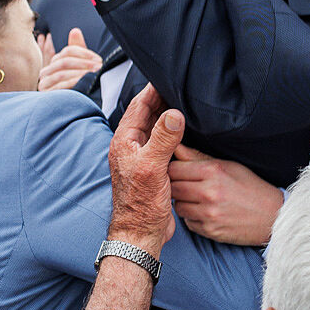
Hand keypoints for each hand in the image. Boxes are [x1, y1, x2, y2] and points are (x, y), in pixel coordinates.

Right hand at [37, 28, 103, 91]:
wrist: (79, 110)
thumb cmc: (82, 86)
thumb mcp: (82, 66)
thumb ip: (78, 49)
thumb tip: (75, 30)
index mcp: (54, 64)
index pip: (67, 52)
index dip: (84, 53)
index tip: (98, 60)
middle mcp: (46, 73)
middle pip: (64, 61)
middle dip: (83, 63)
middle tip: (98, 67)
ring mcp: (45, 85)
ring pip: (62, 72)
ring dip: (80, 72)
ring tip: (94, 75)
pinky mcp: (47, 96)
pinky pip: (60, 86)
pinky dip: (73, 83)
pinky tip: (84, 83)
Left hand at [107, 85, 185, 256]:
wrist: (140, 233)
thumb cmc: (141, 204)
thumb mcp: (152, 167)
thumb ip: (163, 139)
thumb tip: (174, 114)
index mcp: (125, 142)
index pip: (139, 106)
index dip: (153, 90)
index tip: (168, 76)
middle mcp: (130, 147)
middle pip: (146, 115)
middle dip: (161, 100)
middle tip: (180, 86)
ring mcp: (141, 158)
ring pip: (154, 128)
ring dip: (167, 116)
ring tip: (184, 102)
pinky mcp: (152, 169)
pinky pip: (161, 143)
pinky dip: (171, 133)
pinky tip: (184, 131)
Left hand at [169, 145, 282, 244]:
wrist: (273, 216)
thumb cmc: (251, 187)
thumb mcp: (229, 166)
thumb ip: (199, 157)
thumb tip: (175, 147)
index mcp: (213, 171)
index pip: (174, 168)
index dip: (174, 169)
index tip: (179, 171)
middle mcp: (209, 192)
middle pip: (173, 188)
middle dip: (176, 186)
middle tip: (187, 186)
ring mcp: (209, 214)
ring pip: (178, 206)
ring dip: (184, 203)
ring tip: (197, 200)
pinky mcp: (210, 231)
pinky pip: (188, 223)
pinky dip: (193, 218)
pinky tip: (206, 213)